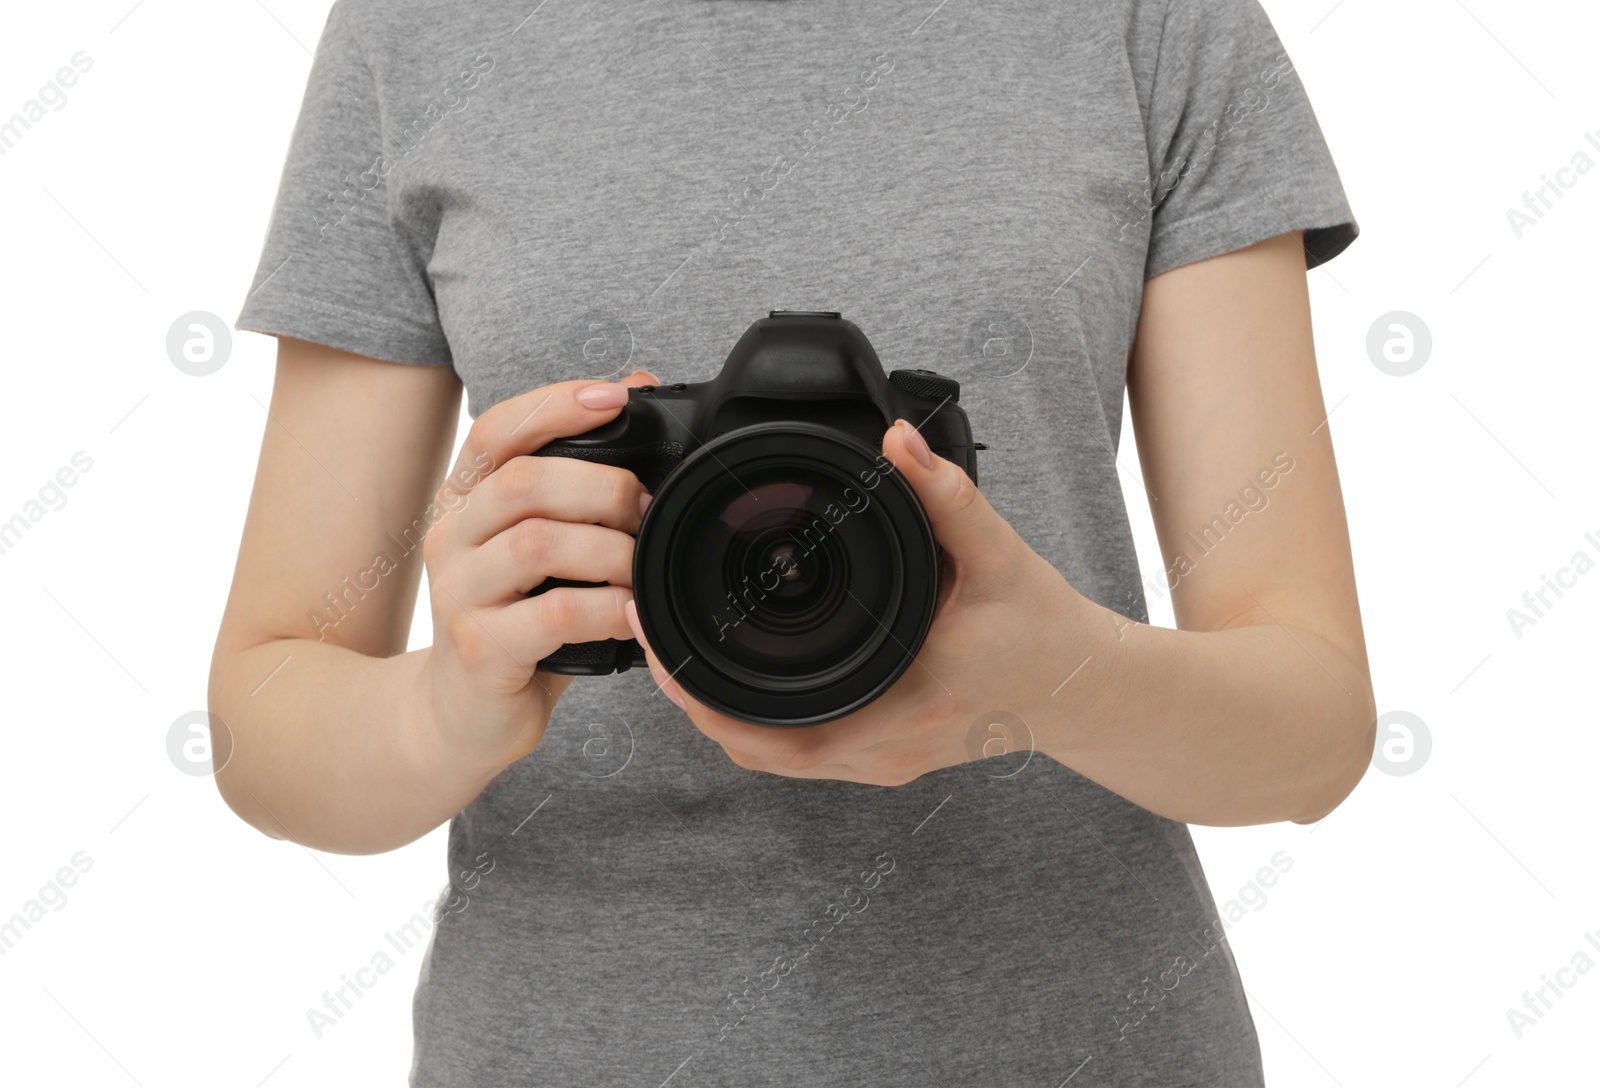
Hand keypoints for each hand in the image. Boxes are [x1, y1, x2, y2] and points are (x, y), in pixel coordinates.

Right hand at [421, 369, 659, 770]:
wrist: (463, 716)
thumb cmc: (518, 621)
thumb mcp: (544, 544)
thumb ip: (579, 474)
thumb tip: (636, 385)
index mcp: (465, 501)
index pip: (496, 431)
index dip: (555, 405)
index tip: (617, 396)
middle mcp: (451, 537)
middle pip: (524, 481)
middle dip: (604, 487)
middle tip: (647, 510)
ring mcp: (458, 594)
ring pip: (537, 543)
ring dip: (609, 549)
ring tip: (640, 566)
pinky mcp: (478, 649)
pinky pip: (553, 615)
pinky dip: (605, 608)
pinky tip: (628, 612)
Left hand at [625, 418, 1090, 785]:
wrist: (1087, 689)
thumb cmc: (1046, 631)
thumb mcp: (1000, 555)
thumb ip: (945, 493)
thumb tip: (897, 438)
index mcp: (903, 710)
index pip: (775, 734)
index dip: (704, 698)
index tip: (661, 645)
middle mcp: (886, 752)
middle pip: (756, 753)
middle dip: (693, 702)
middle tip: (652, 641)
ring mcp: (885, 762)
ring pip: (774, 759)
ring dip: (720, 717)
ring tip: (678, 656)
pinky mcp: (887, 755)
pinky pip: (802, 753)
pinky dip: (757, 725)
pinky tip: (734, 681)